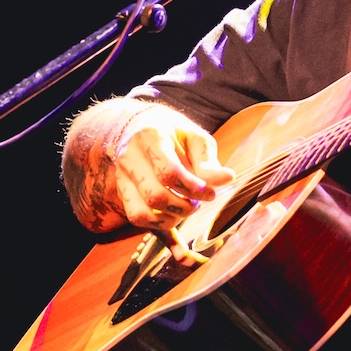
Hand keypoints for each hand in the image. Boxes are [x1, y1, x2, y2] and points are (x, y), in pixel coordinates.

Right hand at [74, 103, 234, 262]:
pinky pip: (136, 217)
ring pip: (142, 212)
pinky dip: (158, 224)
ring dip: (171, 218)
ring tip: (186, 208)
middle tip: (199, 202)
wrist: (139, 126)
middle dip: (183, 207)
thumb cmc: (173, 133)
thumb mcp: (195, 138)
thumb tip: (228, 179)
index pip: (168, 172)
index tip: (210, 193)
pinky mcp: (122, 191)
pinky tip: (173, 218)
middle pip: (155, 196)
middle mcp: (131, 158)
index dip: (192, 188)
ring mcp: (122, 176)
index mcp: (151, 137)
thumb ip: (208, 161)